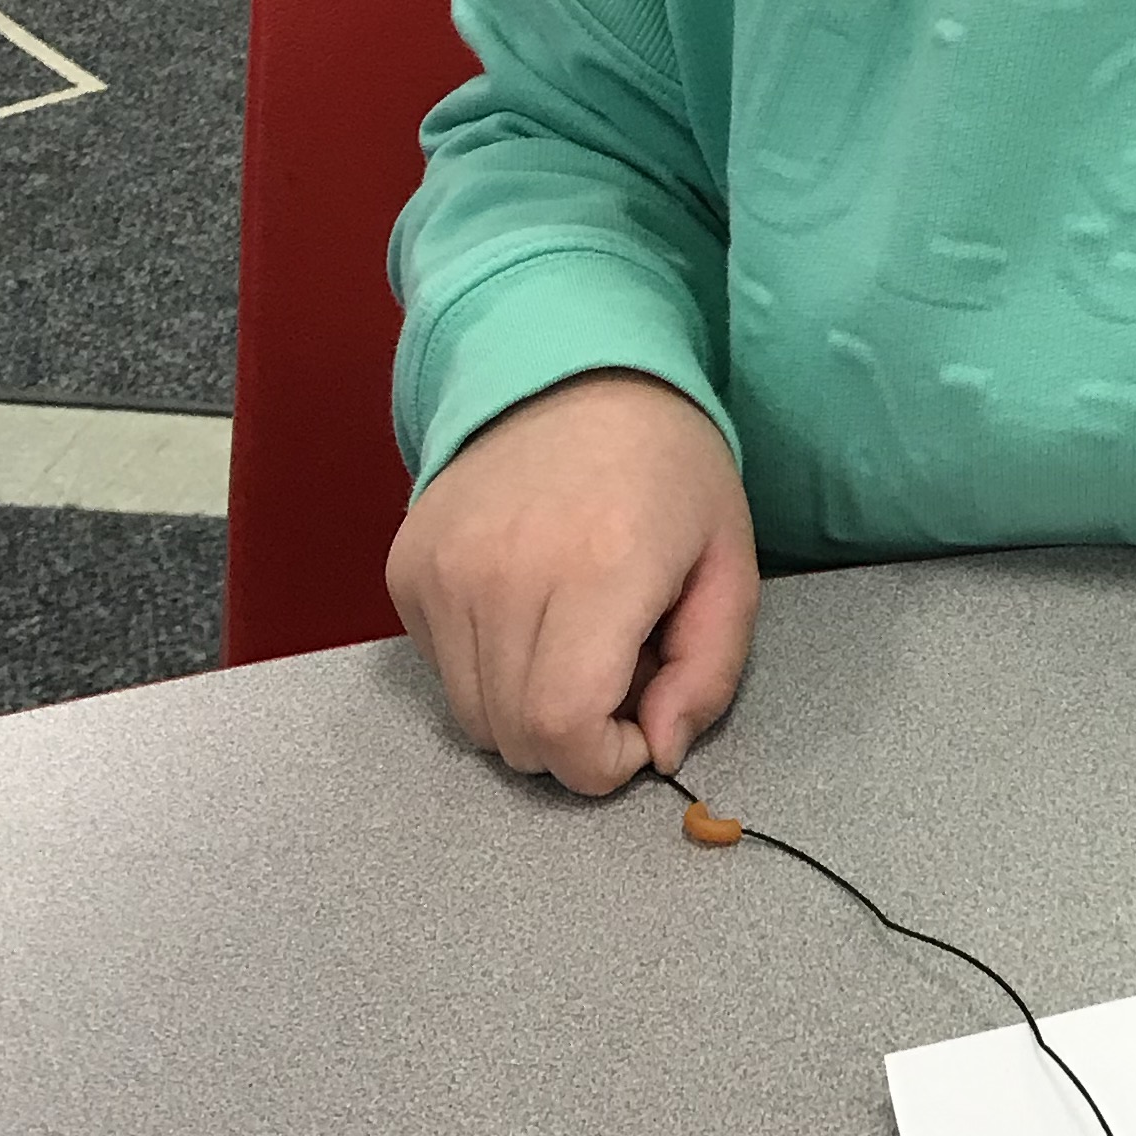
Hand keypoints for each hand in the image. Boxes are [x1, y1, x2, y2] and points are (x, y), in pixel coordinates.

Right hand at [386, 370, 758, 795]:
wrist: (573, 373)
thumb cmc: (668, 472)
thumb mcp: (728, 566)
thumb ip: (708, 673)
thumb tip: (661, 754)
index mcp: (598, 570)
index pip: (561, 729)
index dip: (603, 762)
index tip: (636, 727)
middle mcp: (503, 573)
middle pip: (513, 736)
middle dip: (573, 738)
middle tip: (614, 672)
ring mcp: (442, 570)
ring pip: (470, 716)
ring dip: (527, 709)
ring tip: (572, 640)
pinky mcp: (406, 569)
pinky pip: (441, 671)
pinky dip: (486, 669)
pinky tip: (528, 611)